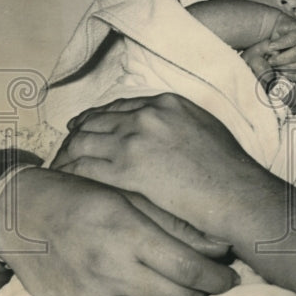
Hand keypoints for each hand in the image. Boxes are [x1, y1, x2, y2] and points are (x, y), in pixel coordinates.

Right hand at [0, 167, 237, 295]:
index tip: (230, 275)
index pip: (187, 268)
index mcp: (127, 234)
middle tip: (211, 283)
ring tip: (186, 293)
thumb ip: (175, 223)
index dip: (217, 277)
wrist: (22, 217)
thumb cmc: (83, 198)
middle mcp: (111, 270)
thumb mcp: (130, 196)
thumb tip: (221, 245)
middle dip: (203, 294)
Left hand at [52, 94, 267, 237]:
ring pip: (86, 141)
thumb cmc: (229, 169)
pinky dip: (71, 171)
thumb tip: (167, 131)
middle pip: (98, 120)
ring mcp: (136, 140)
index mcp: (167, 103)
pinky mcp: (128, 168)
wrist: (235, 192)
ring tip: (59, 165)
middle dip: (78, 133)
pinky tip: (65, 180)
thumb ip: (179, 123)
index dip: (99, 116)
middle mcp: (148, 115)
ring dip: (69, 153)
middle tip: (66, 145)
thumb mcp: (206, 128)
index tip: (86, 125)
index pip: (121, 106)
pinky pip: (86, 166)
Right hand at [266, 12, 295, 80]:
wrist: (268, 30)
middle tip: (272, 66)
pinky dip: (280, 44)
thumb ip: (265, 73)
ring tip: (271, 59)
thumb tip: (270, 78)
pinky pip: (293, 39)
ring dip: (283, 58)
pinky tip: (271, 46)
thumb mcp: (266, 65)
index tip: (279, 74)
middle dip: (286, 67)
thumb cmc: (267, 51)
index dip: (291, 76)